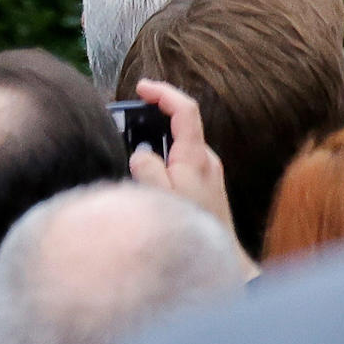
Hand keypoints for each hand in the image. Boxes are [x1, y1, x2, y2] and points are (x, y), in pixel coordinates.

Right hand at [121, 78, 236, 240]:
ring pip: (178, 146)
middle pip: (180, 125)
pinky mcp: (205, 186)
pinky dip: (163, 159)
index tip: (142, 87)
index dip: (164, 93)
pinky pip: (180, 162)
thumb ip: (148, 170)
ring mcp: (207, 172)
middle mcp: (206, 160)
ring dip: (155, 143)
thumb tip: (141, 153)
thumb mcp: (161, 196)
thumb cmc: (189, 227)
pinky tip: (146, 176)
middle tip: (124, 123)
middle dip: (152, 119)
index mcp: (196, 157)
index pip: (186, 110)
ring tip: (129, 152)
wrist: (220, 257)